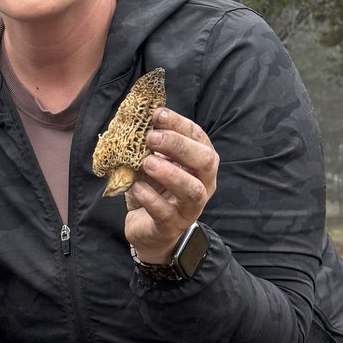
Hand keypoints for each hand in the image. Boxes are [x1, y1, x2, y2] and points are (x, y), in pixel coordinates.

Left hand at [123, 110, 218, 264]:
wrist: (147, 229)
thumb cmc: (154, 191)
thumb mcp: (152, 164)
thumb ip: (151, 146)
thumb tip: (138, 119)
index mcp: (201, 163)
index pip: (198, 137)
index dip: (179, 124)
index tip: (157, 114)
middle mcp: (203, 184)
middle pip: (205, 161)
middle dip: (179, 145)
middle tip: (152, 138)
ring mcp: (190, 208)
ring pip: (192, 190)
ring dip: (170, 173)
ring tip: (146, 163)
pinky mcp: (172, 226)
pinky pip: (166, 212)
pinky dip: (150, 198)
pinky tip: (136, 187)